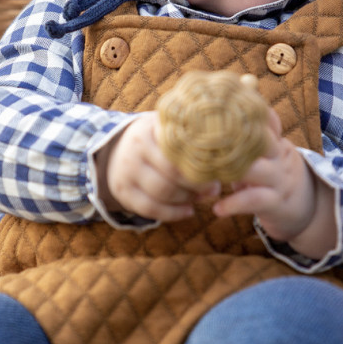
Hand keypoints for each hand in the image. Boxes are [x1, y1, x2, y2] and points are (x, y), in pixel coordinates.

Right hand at [100, 114, 219, 222]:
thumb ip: (191, 135)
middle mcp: (133, 151)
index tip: (217, 172)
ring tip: (200, 198)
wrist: (117, 148)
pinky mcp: (122, 192)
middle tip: (213, 189)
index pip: (178, 153)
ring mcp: (125, 173)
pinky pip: (150, 210)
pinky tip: (189, 211)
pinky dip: (173, 214)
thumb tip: (225, 157)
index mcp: (148, 130)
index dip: (200, 165)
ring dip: (186, 200)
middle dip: (196, 186)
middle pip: (171, 176)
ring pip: (162, 194)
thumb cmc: (156, 138)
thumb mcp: (167, 129)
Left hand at [212, 109, 336, 259]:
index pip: (268, 120)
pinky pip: (253, 200)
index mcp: (276, 143)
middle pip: (261, 140)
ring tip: (205, 173)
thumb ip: (248, 144)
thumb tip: (216, 128)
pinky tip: (217, 209)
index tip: (223, 105)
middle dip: (233, 139)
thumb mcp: (269, 157)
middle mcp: (279, 157)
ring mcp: (278, 179)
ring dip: (229, 170)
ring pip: (256, 168)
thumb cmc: (277, 179)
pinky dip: (234, 204)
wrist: (309, 210)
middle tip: (202, 139)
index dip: (249, 112)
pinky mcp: (275, 202)